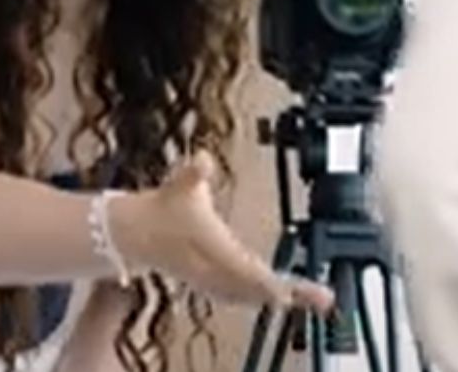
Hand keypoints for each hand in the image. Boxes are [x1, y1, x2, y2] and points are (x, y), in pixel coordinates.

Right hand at [111, 153, 334, 311]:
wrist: (134, 233)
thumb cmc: (161, 209)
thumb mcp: (180, 185)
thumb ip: (194, 173)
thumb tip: (203, 159)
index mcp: (213, 250)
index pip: (246, 271)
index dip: (268, 283)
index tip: (289, 292)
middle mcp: (215, 271)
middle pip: (258, 290)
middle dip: (290, 294)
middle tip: (323, 297)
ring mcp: (213, 282)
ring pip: (251, 297)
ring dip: (280, 298)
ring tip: (313, 298)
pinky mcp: (211, 285)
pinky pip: (241, 297)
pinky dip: (261, 298)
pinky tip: (279, 298)